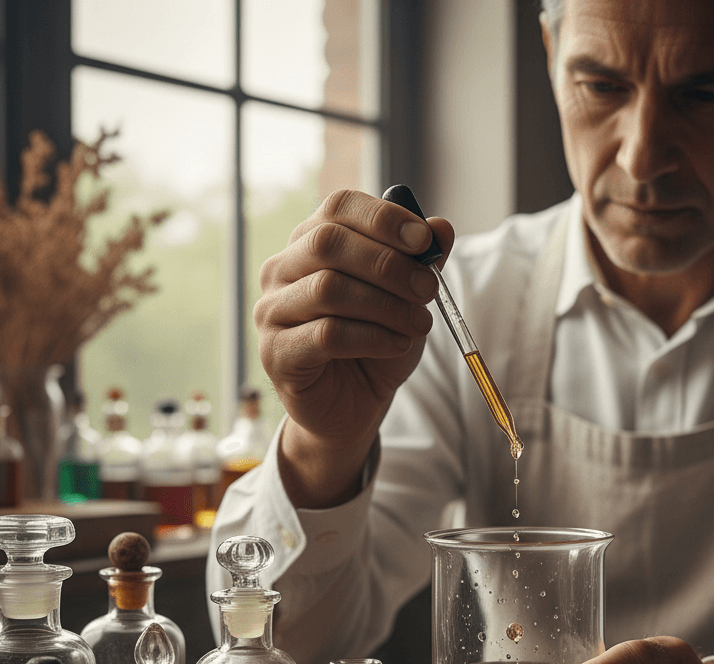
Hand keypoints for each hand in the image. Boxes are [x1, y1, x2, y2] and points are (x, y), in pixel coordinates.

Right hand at [253, 188, 455, 507]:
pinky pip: (326, 335)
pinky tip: (397, 345)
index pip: (339, 207)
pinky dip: (372, 337)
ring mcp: (272, 311)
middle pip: (329, 243)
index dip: (384, 218)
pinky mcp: (276, 353)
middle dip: (389, 264)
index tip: (425, 241)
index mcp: (311, 242)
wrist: (354, 406)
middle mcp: (282, 270)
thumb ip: (420, 262)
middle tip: (429, 290)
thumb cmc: (376, 345)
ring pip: (328, 288)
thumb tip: (441, 227)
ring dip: (386, 305)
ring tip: (419, 325)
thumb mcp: (407, 300)